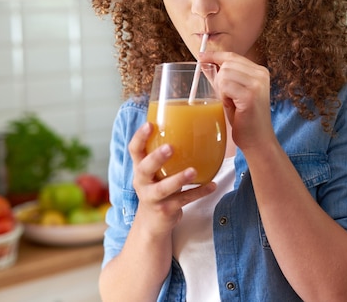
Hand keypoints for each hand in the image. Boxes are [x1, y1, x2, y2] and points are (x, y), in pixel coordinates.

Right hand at [128, 122, 216, 236]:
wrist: (153, 222)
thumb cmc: (159, 187)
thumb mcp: (157, 171)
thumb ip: (166, 155)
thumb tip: (191, 125)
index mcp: (140, 168)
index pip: (134, 150)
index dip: (139, 137)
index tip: (150, 124)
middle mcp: (142, 182)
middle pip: (144, 169)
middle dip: (156, 158)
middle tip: (170, 148)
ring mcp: (152, 198)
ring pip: (164, 188)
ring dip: (179, 179)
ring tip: (193, 170)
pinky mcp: (166, 210)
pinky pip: (184, 200)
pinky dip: (199, 192)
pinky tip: (212, 185)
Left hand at [200, 51, 274, 150]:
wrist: (258, 141)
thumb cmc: (245, 119)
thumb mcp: (233, 94)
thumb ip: (222, 78)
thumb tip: (205, 62)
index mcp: (260, 71)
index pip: (232, 56)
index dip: (215, 55)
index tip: (201, 56)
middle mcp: (261, 74)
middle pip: (227, 64)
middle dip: (219, 80)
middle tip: (225, 97)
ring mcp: (257, 84)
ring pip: (224, 74)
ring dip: (221, 90)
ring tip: (231, 103)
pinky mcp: (250, 96)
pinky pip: (225, 86)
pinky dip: (223, 96)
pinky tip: (232, 106)